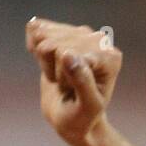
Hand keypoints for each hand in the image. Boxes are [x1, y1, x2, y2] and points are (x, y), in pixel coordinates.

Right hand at [25, 16, 122, 145]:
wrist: (71, 116)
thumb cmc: (83, 116)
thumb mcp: (87, 107)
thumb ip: (82, 82)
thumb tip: (67, 53)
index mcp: (110, 56)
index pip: (68, 53)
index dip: (64, 76)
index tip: (77, 91)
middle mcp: (97, 39)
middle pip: (54, 44)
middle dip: (55, 70)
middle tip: (69, 86)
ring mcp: (78, 32)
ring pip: (42, 37)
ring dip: (46, 62)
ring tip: (62, 77)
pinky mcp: (60, 30)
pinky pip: (34, 29)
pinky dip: (35, 49)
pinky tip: (49, 63)